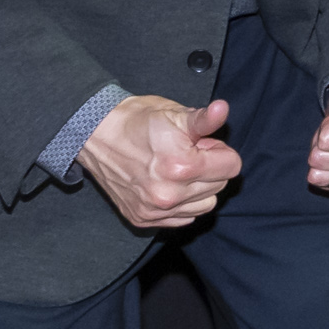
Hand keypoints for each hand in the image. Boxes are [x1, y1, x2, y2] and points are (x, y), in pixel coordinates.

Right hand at [80, 94, 241, 228]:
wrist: (96, 135)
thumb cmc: (138, 121)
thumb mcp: (175, 114)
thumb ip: (206, 119)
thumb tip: (223, 109)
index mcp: (181, 167)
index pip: (232, 166)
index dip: (219, 151)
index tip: (201, 144)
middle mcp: (168, 195)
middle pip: (220, 186)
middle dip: (210, 168)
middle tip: (187, 153)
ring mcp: (154, 210)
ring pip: (205, 205)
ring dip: (199, 188)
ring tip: (177, 169)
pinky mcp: (142, 219)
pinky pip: (184, 218)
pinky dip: (183, 203)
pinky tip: (168, 184)